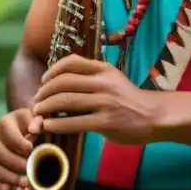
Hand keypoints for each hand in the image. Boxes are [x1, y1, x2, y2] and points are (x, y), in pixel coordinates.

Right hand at [0, 108, 35, 189]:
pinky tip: (12, 189)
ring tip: (26, 184)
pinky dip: (0, 186)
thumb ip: (37, 121)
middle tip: (31, 171)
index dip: (18, 142)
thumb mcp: (36, 118)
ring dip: (10, 178)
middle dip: (15, 164)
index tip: (31, 149)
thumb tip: (35, 129)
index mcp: (3, 123)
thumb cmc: (31, 124)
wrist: (24, 129)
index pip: (5, 132)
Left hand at [29, 55, 160, 144]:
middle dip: (44, 92)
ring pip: (66, 101)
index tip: (43, 81)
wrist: (154, 116)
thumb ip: (89, 78)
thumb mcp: (111, 78)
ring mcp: (106, 102)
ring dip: (46, 107)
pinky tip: (50, 126)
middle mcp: (103, 83)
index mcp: (103, 69)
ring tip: (38, 113)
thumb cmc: (128, 98)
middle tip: (36, 101)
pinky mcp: (107, 122)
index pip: (70, 63)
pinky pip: (76, 122)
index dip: (51, 71)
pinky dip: (58, 124)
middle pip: (64, 82)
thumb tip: (57, 83)